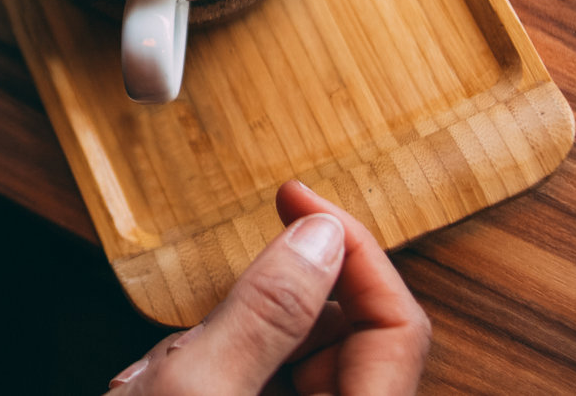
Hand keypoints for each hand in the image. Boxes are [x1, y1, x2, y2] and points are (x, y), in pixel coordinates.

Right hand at [108, 181, 429, 394]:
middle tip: (235, 265)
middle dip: (292, 298)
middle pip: (360, 347)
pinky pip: (274, 395)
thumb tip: (318, 237)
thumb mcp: (194, 391)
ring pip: (311, 372)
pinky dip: (233, 371)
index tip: (296, 199)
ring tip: (180, 360)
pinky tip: (179, 380)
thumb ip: (266, 310)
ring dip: (251, 339)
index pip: (396, 326)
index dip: (353, 248)